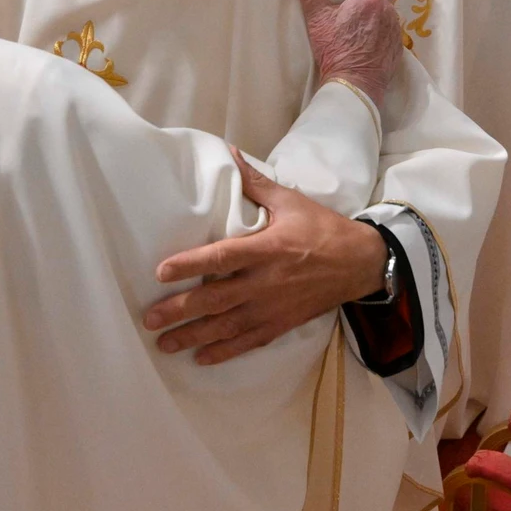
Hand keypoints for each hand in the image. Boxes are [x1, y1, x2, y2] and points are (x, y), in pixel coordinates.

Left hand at [144, 149, 388, 363]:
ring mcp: (273, 307)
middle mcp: (266, 282)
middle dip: (181, 311)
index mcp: (266, 249)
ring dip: (194, 337)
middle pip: (216, 300)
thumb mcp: (290, 201)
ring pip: (227, 326)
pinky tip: (201, 358)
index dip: (190, 265)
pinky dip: (224, 352)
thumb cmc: (323, 229)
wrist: (360, 263)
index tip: (161, 272)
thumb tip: (229, 153)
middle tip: (149, 320)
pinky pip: (249, 342)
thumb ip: (255, 182)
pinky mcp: (282, 324)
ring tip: (165, 344)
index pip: (221, 258)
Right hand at [291, 0, 401, 106]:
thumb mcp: (317, 18)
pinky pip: (392, 29)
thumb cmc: (335, 49)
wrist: (354, 84)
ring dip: (378, 7)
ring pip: (389, 9)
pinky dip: (382, 26)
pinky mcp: (397, 47)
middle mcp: (388, 10)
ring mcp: (395, 30)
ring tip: (362, 12)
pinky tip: (370, 34)